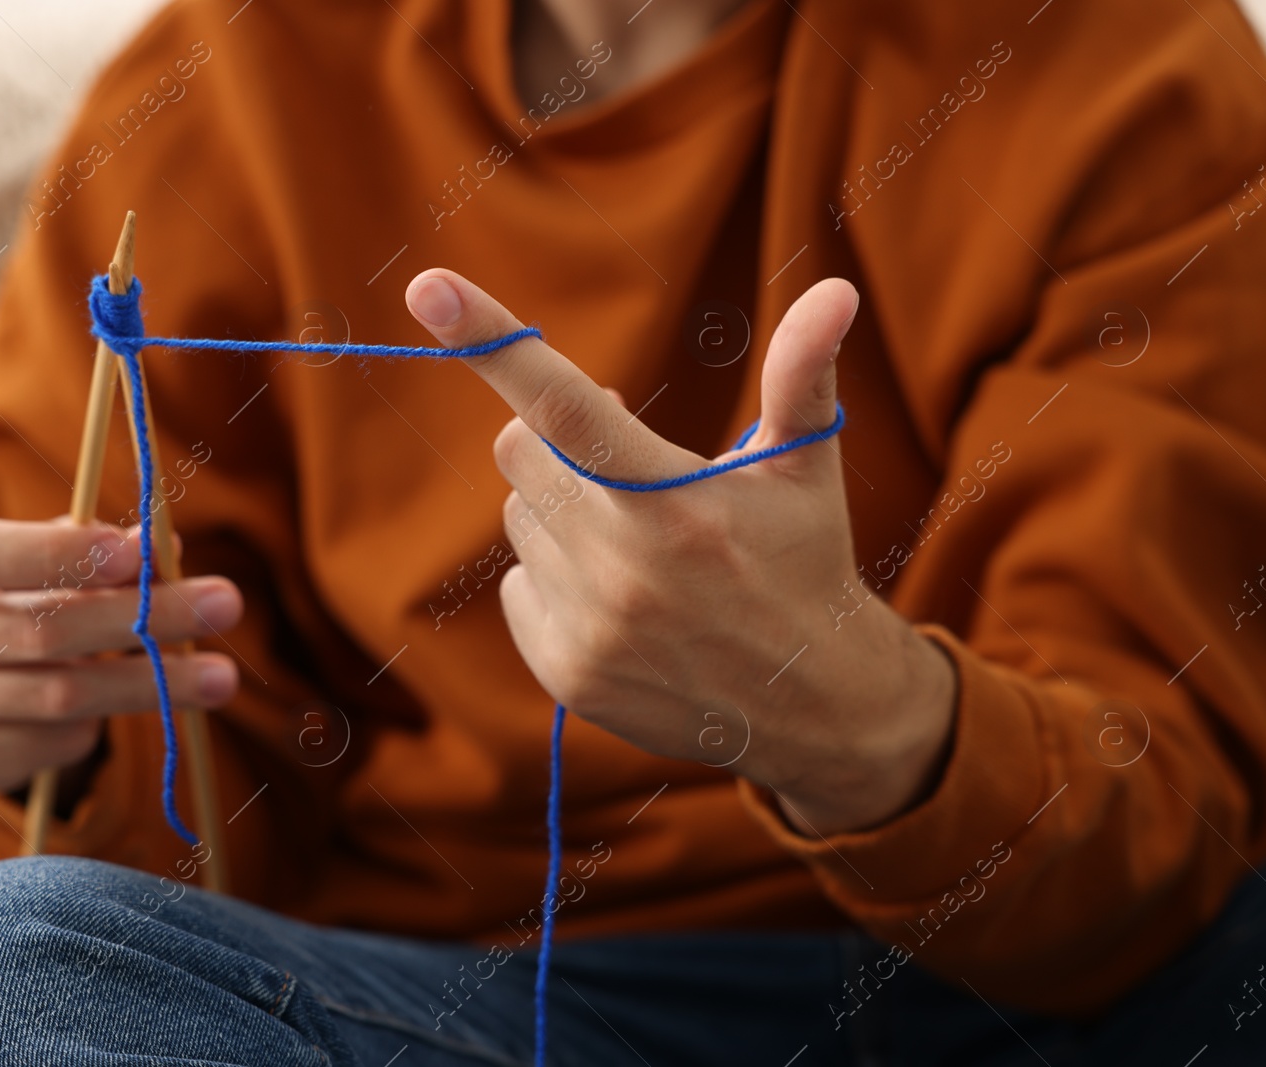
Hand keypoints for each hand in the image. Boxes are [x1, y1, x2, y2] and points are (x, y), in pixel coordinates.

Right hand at [0, 517, 242, 792]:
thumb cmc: (4, 584)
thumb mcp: (31, 549)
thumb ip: (93, 547)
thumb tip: (164, 552)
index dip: (58, 556)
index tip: (139, 552)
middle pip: (37, 633)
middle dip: (142, 619)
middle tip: (225, 603)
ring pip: (61, 698)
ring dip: (151, 685)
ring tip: (222, 677)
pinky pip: (56, 740)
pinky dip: (101, 718)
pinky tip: (126, 695)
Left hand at [404, 270, 956, 835]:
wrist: (813, 705)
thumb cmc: (804, 563)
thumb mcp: (806, 468)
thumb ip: (804, 374)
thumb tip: (836, 290)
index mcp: (675, 502)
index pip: (567, 406)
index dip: (494, 343)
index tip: (429, 287)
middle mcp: (623, 567)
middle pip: (519, 452)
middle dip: (555, 441)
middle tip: (621, 463)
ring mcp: (589, 626)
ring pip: (519, 519)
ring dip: (560, 511)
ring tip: (635, 542)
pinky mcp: (566, 672)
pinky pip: (517, 586)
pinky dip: (554, 576)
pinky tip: (619, 597)